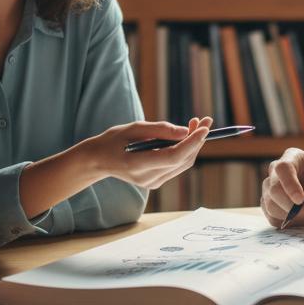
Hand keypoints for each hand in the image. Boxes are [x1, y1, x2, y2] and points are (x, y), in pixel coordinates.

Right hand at [83, 117, 210, 189]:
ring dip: (193, 145)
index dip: (192, 142)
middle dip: (197, 140)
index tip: (204, 126)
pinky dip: (185, 151)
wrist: (99, 160)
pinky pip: (177, 167)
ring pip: (183, 164)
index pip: (174, 156)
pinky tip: (186, 137)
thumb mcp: (134, 128)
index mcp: (138, 164)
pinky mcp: (155, 183)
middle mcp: (147, 178)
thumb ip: (160, 130)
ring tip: (196, 125)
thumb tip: (186, 131)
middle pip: (182, 161)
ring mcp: (152, 183)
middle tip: (204, 120)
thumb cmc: (114, 140)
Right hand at [261, 147, 303, 226]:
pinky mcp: (269, 205)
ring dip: (291, 216)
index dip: (289, 184)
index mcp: (293, 157)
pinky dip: (287, 222)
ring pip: (270, 205)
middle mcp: (277, 171)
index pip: (283, 167)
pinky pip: (272, 217)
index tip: (300, 200)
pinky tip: (302, 218)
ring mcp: (270, 188)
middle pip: (273, 189)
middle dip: (292, 206)